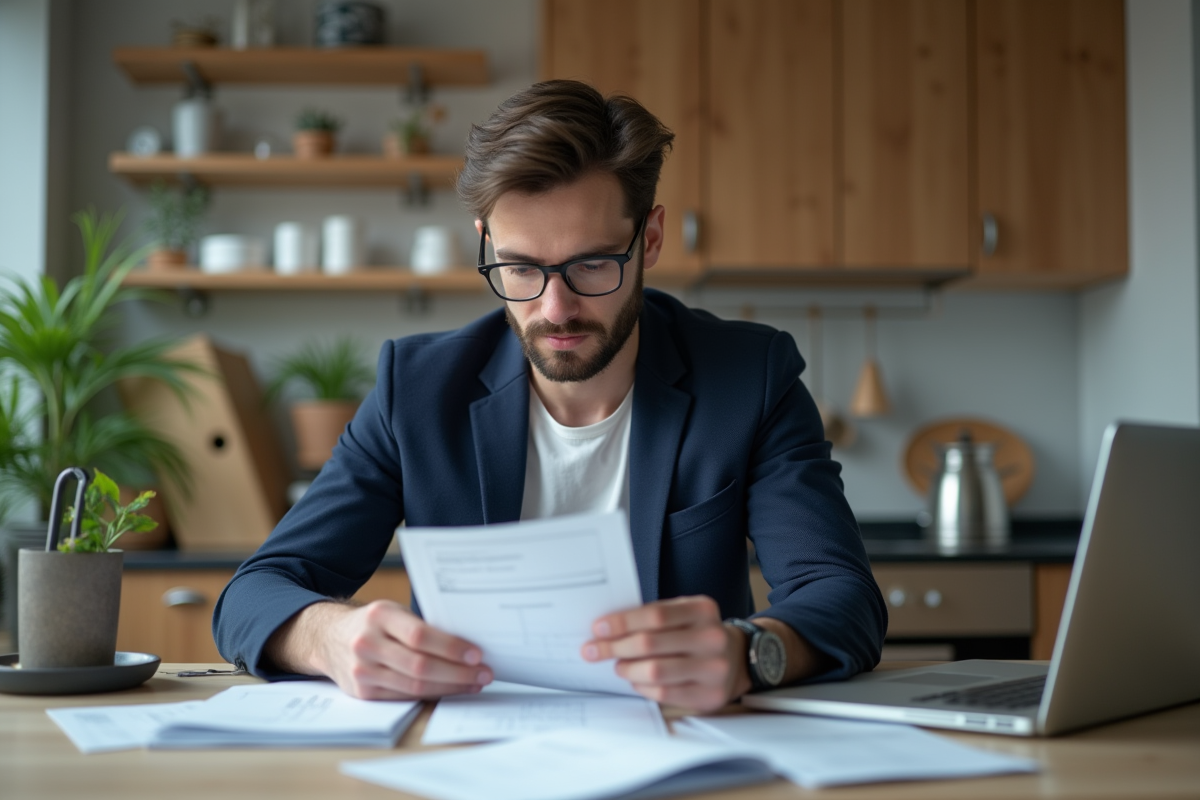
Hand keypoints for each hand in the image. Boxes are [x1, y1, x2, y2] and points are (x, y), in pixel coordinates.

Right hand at [270, 600, 492, 700]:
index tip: (477, 654)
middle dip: (458, 672)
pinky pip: (404, 697)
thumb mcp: (392, 612)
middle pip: (419, 665)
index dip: (450, 648)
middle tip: (484, 673)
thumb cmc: (374, 623)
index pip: (419, 636)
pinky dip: (432, 695)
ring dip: (450, 687)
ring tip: (474, 683)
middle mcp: (367, 643)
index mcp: (378, 616)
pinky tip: (450, 689)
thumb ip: (421, 625)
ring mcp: (362, 670)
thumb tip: (467, 642)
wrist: (329, 638)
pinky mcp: (362, 692)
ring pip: (414, 685)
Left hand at [581, 596, 749, 711]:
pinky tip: (637, 680)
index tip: (598, 628)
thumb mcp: (684, 613)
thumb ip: (654, 617)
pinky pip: (664, 693)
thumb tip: (608, 628)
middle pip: (650, 644)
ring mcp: (714, 669)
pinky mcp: (709, 695)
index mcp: (703, 609)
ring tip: (619, 666)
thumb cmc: (698, 633)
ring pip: (655, 672)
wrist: (738, 658)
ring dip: (627, 669)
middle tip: (594, 650)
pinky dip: (642, 686)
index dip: (622, 622)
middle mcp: (712, 637)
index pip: (654, 615)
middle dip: (614, 647)